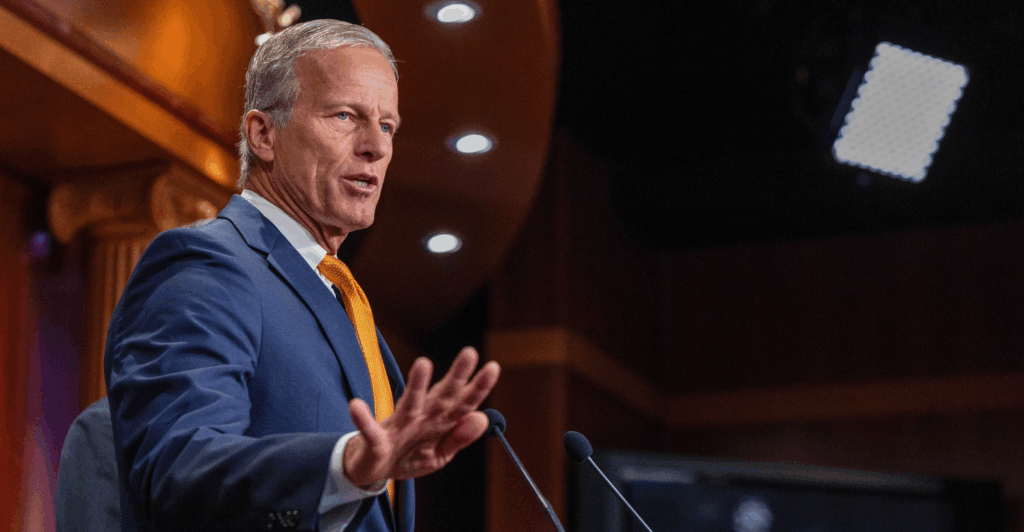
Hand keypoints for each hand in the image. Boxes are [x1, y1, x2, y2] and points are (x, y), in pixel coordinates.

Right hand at [342, 346, 499, 486]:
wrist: (372, 470)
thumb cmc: (408, 456)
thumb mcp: (440, 455)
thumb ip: (459, 438)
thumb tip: (482, 417)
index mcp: (439, 423)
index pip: (463, 404)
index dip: (478, 388)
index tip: (493, 368)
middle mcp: (421, 418)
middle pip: (441, 396)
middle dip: (456, 376)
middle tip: (470, 353)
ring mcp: (398, 427)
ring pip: (409, 404)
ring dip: (416, 385)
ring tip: (423, 364)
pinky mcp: (375, 440)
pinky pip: (369, 430)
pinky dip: (363, 418)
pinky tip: (357, 406)